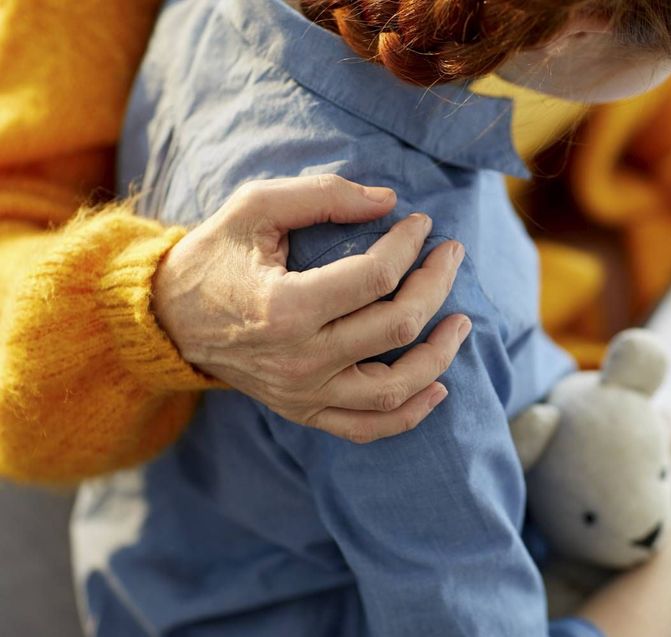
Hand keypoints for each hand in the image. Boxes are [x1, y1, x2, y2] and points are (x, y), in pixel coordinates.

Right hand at [153, 174, 469, 441]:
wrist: (168, 319)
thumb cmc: (215, 256)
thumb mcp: (256, 207)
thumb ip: (323, 197)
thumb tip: (390, 201)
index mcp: (286, 306)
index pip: (377, 277)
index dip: (410, 245)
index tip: (422, 224)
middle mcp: (299, 359)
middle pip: (397, 327)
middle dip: (436, 285)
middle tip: (452, 254)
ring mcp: (303, 393)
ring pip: (394, 387)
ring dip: (439, 355)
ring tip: (462, 322)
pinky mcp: (304, 412)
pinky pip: (367, 427)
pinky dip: (409, 414)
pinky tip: (438, 387)